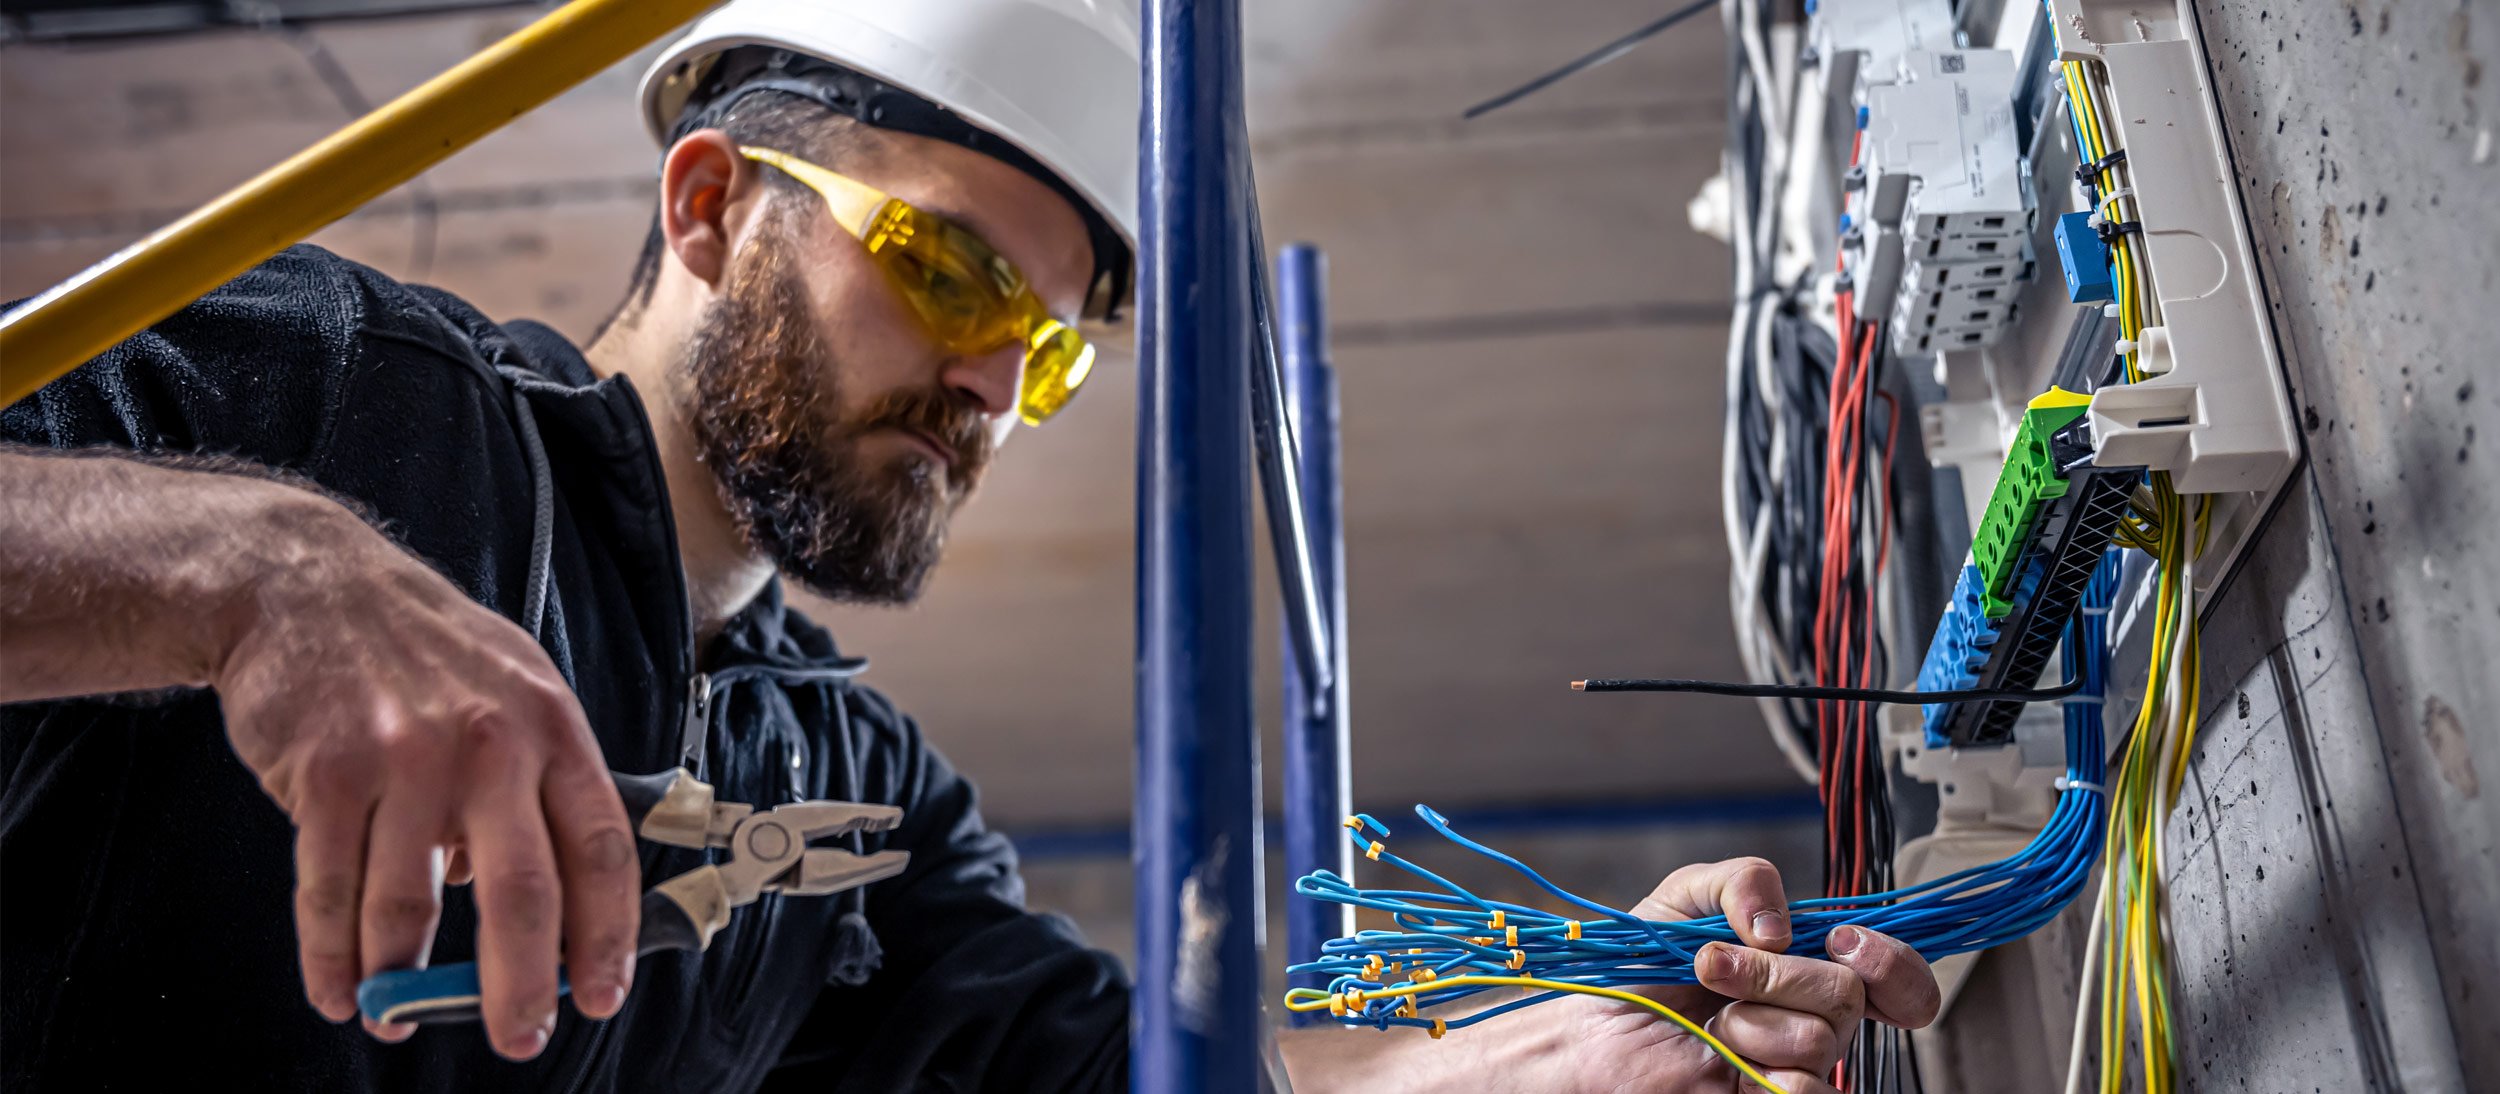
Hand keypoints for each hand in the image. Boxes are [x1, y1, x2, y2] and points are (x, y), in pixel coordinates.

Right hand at [216, 501, 638, 1058]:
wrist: (305, 583)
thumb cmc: (422, 646)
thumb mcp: (513, 689)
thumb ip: (537, 786)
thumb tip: (543, 900)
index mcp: (550, 728)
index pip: (601, 848)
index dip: (608, 933)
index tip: (602, 994)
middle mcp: (489, 746)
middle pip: (522, 893)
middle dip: (521, 984)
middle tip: (520, 1036)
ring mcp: (406, 759)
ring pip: (412, 907)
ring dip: (405, 983)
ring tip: (400, 1019)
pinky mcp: (327, 774)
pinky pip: (331, 890)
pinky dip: (332, 956)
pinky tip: (341, 989)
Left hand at [1533, 857, 1942, 1092]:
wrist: (1591, 1027)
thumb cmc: (1637, 967)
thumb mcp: (1686, 895)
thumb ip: (1743, 881)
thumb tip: (1782, 927)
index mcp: (1805, 966)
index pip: (1892, 976)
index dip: (1893, 963)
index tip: (1845, 943)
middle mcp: (1810, 1017)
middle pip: (1851, 993)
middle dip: (1776, 973)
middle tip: (1714, 968)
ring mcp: (1794, 1063)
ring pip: (1822, 1037)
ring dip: (1751, 1018)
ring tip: (1710, 1022)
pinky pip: (1808, 1091)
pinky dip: (1761, 1066)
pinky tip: (1725, 1056)